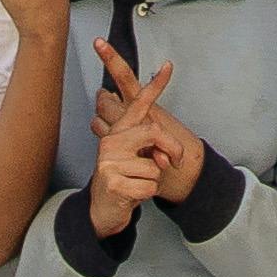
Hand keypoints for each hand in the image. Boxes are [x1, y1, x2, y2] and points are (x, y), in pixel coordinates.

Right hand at [87, 43, 201, 227]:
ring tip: (136, 183)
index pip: (139, 103)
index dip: (155, 84)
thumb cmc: (123, 181)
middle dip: (172, 148)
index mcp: (119, 131)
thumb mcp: (137, 160)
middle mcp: (111, 141)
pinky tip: (131, 195)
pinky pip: (149, 186)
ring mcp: (109, 161)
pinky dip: (147, 194)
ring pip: (154, 166)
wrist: (102, 211)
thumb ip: (152, 151)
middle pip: (154, 132)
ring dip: (153, 180)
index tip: (168, 65)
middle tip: (174, 161)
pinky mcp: (112, 182)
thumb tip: (164, 156)